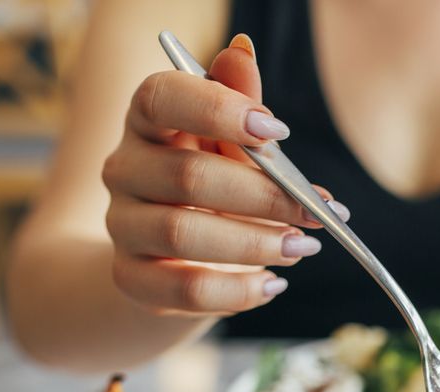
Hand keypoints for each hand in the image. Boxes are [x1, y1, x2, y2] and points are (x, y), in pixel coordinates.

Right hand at [101, 34, 347, 316]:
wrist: (167, 259)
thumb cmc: (210, 187)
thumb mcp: (230, 143)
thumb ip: (239, 103)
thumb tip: (242, 53)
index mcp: (147, 120)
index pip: (163, 98)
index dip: (219, 111)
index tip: (277, 132)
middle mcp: (124, 168)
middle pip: (188, 176)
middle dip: (265, 197)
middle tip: (317, 212)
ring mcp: (122, 226)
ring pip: (183, 235)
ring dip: (256, 244)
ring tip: (302, 247)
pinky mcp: (132, 278)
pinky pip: (184, 290)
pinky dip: (238, 291)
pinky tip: (273, 284)